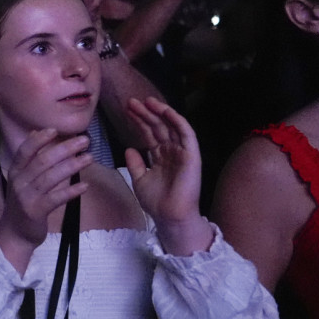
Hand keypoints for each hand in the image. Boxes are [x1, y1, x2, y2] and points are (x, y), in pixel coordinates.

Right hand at [0, 130, 91, 246]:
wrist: (14, 234)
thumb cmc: (22, 204)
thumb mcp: (21, 179)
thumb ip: (29, 158)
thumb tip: (35, 133)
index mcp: (15, 172)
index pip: (25, 151)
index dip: (39, 139)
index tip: (56, 130)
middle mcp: (19, 182)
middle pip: (43, 161)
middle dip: (65, 149)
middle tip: (84, 141)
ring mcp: (27, 197)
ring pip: (51, 177)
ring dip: (72, 166)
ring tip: (89, 158)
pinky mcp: (36, 212)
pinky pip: (56, 199)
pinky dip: (71, 191)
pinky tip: (85, 186)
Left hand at [124, 98, 202, 230]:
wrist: (170, 217)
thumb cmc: (157, 202)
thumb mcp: (140, 180)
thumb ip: (135, 164)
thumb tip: (129, 148)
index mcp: (160, 157)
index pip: (148, 134)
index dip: (138, 121)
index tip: (126, 110)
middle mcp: (172, 152)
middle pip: (158, 127)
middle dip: (145, 113)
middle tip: (131, 101)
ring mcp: (182, 153)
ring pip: (171, 127)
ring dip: (159, 112)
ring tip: (146, 101)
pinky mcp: (192, 156)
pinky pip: (186, 134)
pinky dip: (177, 121)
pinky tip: (166, 111)